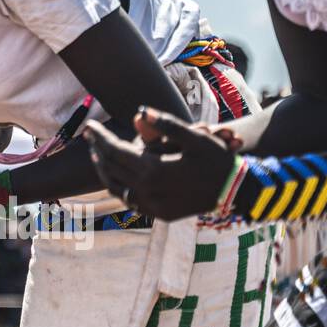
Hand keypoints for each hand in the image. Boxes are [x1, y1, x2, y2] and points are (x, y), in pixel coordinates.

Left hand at [83, 108, 236, 220]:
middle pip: (111, 169)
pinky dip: (119, 187)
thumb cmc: (217, 158)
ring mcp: (153, 206)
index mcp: (153, 170)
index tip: (89, 127)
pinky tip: (117, 176)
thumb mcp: (195, 137)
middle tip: (89, 136)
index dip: (100, 138)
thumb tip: (140, 112)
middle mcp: (148, 191)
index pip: (115, 151)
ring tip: (97, 155)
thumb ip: (166, 124)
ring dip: (104, 170)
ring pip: (116, 188)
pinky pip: (130, 201)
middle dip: (97, 151)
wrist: (238, 190)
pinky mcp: (160, 215)